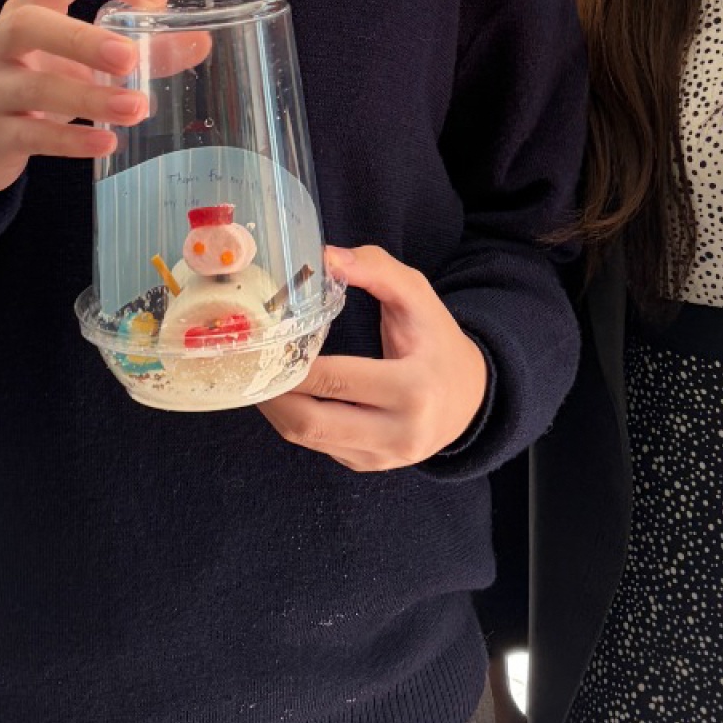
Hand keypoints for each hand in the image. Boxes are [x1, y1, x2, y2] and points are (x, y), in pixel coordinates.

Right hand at [0, 0, 204, 196]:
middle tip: (129, 58)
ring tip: (135, 108)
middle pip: (29, 23)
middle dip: (81, 39)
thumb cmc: (34, 82)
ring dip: (88, 98)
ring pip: (33, 86)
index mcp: (30, 5)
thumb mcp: (78, 60)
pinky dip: (70, 140)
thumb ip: (140, 52)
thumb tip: (201, 44)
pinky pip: (30, 134)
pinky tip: (106, 144)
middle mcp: (2, 39)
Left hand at [259, 244, 488, 470]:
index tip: (266, 340)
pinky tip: (287, 395)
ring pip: (308, 439)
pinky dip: (295, 420)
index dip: (292, 362)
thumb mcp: (418, 296)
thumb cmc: (438, 341)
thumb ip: (375, 268)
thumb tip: (324, 257)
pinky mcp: (368, 465)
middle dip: (272, 393)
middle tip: (250, 363)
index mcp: (414, 387)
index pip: (335, 379)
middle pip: (311, 421)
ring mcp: (383, 455)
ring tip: (260, 377)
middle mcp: (400, 431)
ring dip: (276, 409)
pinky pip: (318, 447)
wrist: (472, 398)